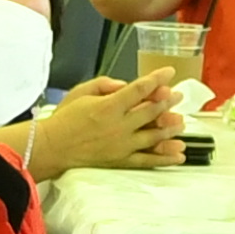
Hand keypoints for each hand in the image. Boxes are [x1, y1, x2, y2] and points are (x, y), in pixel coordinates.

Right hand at [15, 75, 183, 177]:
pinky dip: (165, 158)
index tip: (170, 72)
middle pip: (151, 112)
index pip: (139, 90)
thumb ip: (105, 84)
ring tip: (182, 122)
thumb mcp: (81, 91)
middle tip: (178, 96)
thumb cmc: (65, 117)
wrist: (52, 147)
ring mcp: (122, 145)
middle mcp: (119, 126)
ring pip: (154, 136)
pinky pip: (148, 160)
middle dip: (168, 102)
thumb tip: (125, 85)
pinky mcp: (121, 160)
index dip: (157, 79)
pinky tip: (180, 155)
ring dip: (171, 128)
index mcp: (109, 107)